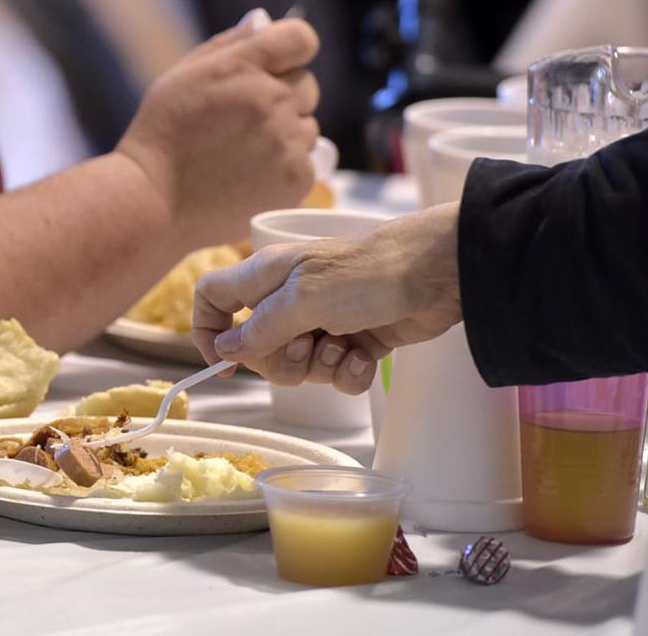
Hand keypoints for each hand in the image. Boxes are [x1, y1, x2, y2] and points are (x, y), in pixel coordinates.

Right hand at [115, 18, 320, 249]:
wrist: (154, 202)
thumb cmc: (162, 135)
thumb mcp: (183, 75)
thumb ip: (228, 44)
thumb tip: (263, 22)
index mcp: (243, 66)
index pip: (301, 39)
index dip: (290, 51)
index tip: (277, 66)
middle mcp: (271, 100)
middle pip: (308, 86)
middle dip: (284, 97)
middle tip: (244, 120)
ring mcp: (286, 141)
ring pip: (308, 127)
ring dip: (286, 135)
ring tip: (242, 154)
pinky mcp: (296, 180)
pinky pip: (307, 163)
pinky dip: (285, 169)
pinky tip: (250, 176)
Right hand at [192, 203, 463, 392]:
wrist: (440, 275)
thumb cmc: (368, 274)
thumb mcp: (303, 300)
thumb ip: (260, 329)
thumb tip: (224, 350)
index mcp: (267, 277)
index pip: (212, 298)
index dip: (208, 330)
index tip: (223, 364)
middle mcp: (289, 298)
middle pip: (256, 347)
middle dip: (280, 362)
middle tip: (305, 347)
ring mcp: (323, 320)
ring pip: (298, 366)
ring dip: (321, 368)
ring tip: (345, 347)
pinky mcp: (356, 340)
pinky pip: (335, 373)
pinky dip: (349, 373)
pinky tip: (365, 358)